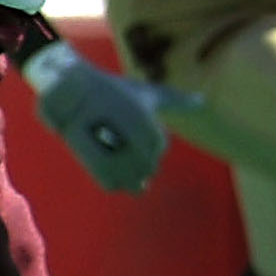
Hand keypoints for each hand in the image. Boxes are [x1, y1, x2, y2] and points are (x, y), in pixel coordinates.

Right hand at [20, 42, 195, 193]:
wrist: (73, 92)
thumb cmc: (114, 91)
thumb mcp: (148, 93)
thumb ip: (177, 100)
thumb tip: (202, 100)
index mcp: (151, 129)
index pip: (158, 148)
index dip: (145, 141)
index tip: (130, 129)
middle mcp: (138, 146)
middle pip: (148, 167)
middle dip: (138, 160)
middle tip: (120, 144)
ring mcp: (119, 159)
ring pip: (134, 181)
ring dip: (126, 172)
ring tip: (114, 155)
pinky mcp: (98, 168)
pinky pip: (113, 185)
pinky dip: (111, 178)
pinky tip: (105, 162)